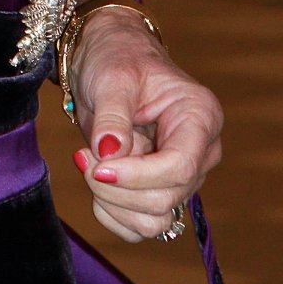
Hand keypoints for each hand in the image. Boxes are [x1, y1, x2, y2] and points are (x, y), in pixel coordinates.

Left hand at [68, 9, 223, 242]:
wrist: (106, 57)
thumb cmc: (116, 57)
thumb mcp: (111, 77)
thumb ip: (113, 116)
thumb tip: (110, 154)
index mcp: (200, 117)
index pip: (180, 167)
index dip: (138, 176)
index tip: (98, 166)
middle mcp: (199, 152)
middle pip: (166, 199)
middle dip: (117, 187)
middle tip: (82, 156)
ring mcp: (181, 176)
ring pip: (155, 221)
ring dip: (112, 202)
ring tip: (87, 161)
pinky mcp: (160, 191)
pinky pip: (140, 227)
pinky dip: (111, 213)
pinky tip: (95, 178)